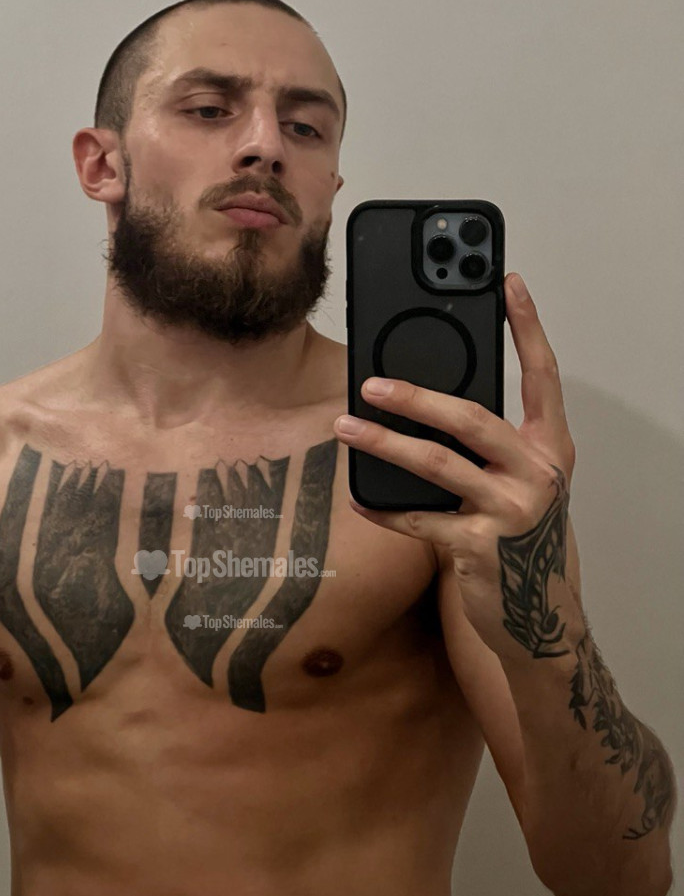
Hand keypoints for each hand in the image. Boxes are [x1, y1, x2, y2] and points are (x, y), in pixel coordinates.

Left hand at [333, 272, 576, 658]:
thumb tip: (426, 400)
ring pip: (438, 465)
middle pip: (471, 419)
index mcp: (550, 448)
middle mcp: (538, 475)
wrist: (538, 613)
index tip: (508, 282)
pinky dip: (384, 508)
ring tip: (345, 428)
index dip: (527, 327)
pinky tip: (357, 496)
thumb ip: (492, 445)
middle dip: (416, 396)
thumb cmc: (520, 536)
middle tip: (370, 382)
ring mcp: (511, 513)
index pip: (543, 377)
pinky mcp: (480, 549)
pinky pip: (419, 521)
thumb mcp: (521, 482)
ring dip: (384, 444)